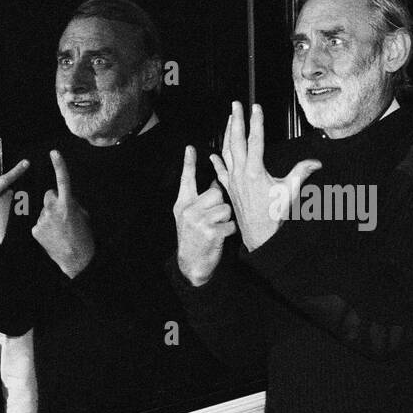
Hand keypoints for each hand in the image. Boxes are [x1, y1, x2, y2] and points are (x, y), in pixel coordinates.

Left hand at [32, 150, 94, 278]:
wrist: (76, 258)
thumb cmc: (82, 237)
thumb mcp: (83, 215)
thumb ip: (72, 203)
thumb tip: (65, 198)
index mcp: (67, 204)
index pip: (62, 180)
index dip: (59, 165)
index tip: (54, 153)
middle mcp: (53, 209)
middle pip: (48, 195)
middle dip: (53, 201)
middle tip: (62, 215)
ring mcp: (42, 219)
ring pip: (43, 210)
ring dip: (49, 216)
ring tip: (58, 230)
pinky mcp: (35, 229)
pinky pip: (38, 223)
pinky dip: (44, 228)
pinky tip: (52, 236)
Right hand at [174, 146, 236, 286]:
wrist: (191, 264)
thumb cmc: (194, 239)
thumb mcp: (189, 218)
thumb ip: (198, 200)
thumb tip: (216, 181)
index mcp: (183, 204)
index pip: (186, 179)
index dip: (188, 163)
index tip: (190, 148)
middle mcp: (189, 211)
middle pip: (216, 193)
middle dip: (221, 204)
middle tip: (214, 217)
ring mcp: (198, 221)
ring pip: (225, 208)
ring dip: (226, 219)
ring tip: (216, 228)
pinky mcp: (210, 232)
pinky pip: (230, 223)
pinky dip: (229, 231)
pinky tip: (220, 237)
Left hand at [209, 102, 320, 251]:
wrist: (259, 235)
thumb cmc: (273, 216)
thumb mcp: (290, 191)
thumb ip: (301, 173)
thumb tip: (315, 162)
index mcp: (255, 171)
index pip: (255, 140)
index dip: (256, 122)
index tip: (256, 108)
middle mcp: (240, 174)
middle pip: (236, 140)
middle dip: (236, 120)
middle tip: (235, 105)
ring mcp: (232, 181)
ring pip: (226, 151)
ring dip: (226, 134)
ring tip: (228, 120)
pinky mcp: (229, 189)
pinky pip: (220, 171)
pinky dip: (216, 161)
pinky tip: (212, 155)